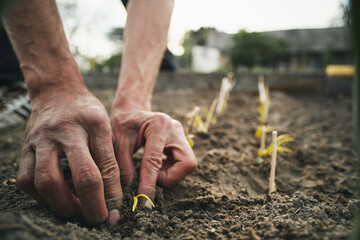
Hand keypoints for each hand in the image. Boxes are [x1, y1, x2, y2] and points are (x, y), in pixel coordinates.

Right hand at [16, 87, 122, 224]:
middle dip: (89, 204)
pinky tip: (54, 198)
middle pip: (76, 176)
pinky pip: (26, 180)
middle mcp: (64, 132)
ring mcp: (41, 140)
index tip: (115, 213)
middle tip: (97, 218)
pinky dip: (40, 196)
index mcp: (93, 124)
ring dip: (61, 204)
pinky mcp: (25, 148)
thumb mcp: (105, 125)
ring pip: (44, 181)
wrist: (57, 92)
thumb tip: (114, 193)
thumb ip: (109, 156)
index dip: (111, 194)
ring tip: (75, 210)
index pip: (104, 166)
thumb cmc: (86, 112)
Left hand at [110, 108, 196, 206]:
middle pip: (186, 164)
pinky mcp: (183, 141)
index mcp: (158, 125)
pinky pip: (184, 163)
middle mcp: (175, 129)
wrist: (131, 110)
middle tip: (150, 176)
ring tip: (151, 170)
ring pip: (188, 165)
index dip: (149, 184)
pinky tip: (157, 165)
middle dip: (169, 177)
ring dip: (170, 174)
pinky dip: (170, 170)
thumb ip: (123, 166)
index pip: (155, 161)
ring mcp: (182, 135)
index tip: (144, 203)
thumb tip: (130, 191)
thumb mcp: (117, 142)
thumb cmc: (123, 124)